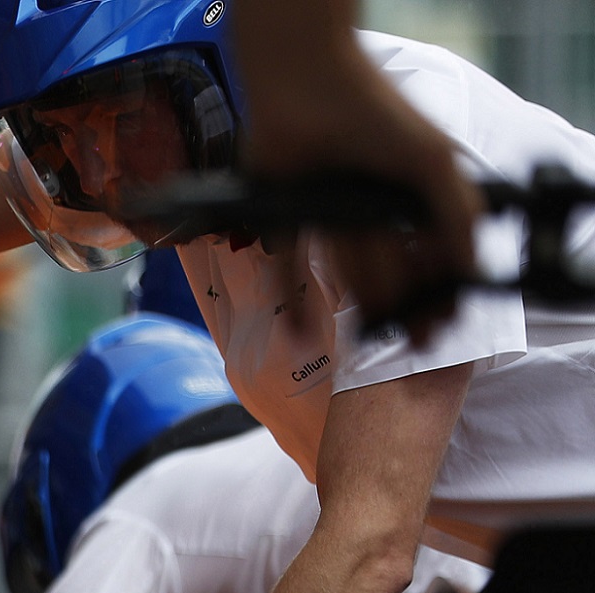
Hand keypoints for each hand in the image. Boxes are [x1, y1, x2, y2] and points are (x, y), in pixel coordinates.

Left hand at [233, 11, 477, 336]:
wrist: (303, 83)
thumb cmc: (375, 113)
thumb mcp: (431, 162)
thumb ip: (457, 212)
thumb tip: (473, 265)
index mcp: (409, 191)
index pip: (430, 248)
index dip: (438, 285)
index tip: (443, 319)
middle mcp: (371, 204)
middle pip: (391, 265)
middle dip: (404, 303)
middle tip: (414, 340)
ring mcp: (330, 211)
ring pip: (348, 269)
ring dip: (362, 303)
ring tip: (370, 337)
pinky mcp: (288, 214)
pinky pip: (290, 266)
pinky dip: (292, 300)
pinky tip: (300, 335)